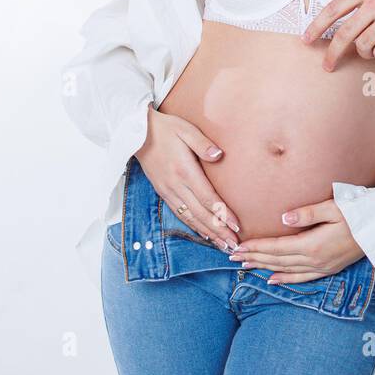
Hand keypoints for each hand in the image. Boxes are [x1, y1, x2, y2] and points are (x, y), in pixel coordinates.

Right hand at [135, 105, 240, 251]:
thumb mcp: (186, 130)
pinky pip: (180, 214)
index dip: (222, 214)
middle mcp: (175, 185)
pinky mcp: (163, 192)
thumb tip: (219, 155)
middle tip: (234, 245)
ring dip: (207, 233)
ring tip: (222, 245)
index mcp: (184, 171)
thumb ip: (203, 143)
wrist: (137, 133)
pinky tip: (204, 233)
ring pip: (190, 218)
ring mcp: (168, 191)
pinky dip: (193, 226)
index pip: (207, 198)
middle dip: (219, 231)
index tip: (237, 225)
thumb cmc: (166, 129)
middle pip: (200, 214)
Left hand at [229, 199, 364, 283]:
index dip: (256, 247)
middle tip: (232, 257)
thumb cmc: (359, 212)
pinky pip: (302, 278)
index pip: (277, 247)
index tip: (238, 246)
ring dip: (264, 267)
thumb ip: (307, 213)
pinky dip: (285, 279)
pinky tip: (272, 280)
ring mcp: (322, 266)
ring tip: (245, 266)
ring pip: (286, 270)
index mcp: (313, 245)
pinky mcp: (329, 268)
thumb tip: (282, 219)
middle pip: (277, 260)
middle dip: (254, 258)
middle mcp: (315, 260)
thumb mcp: (333, 207)